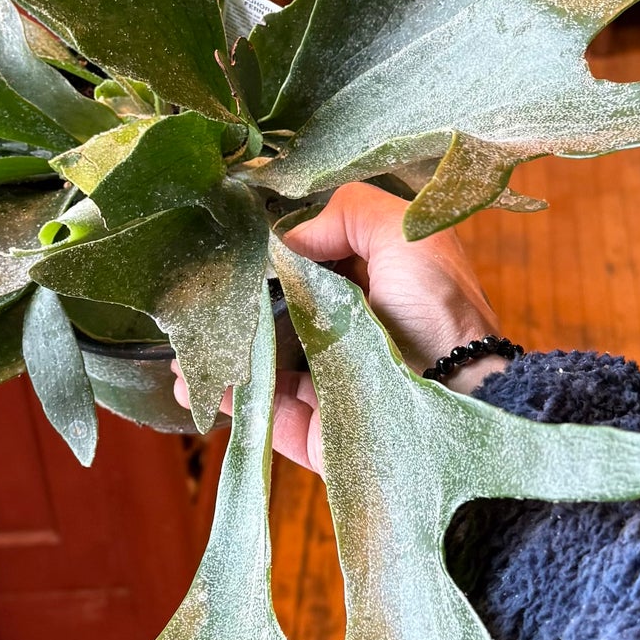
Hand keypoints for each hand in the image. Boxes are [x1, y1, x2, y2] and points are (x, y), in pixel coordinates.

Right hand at [173, 181, 504, 474]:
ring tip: (182, 340)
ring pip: (261, 361)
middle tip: (191, 288)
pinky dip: (226, 396)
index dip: (269, 249)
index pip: (309, 257)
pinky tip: (191, 380)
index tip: (228, 240)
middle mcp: (349, 328)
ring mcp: (329, 380)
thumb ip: (349, 213)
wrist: (457, 401)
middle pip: (277, 309)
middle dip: (234, 301)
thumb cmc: (439, 312)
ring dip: (221, 350)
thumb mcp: (406, 234)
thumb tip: (284, 239)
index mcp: (371, 280)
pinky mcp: (316, 427)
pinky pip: (261, 410)